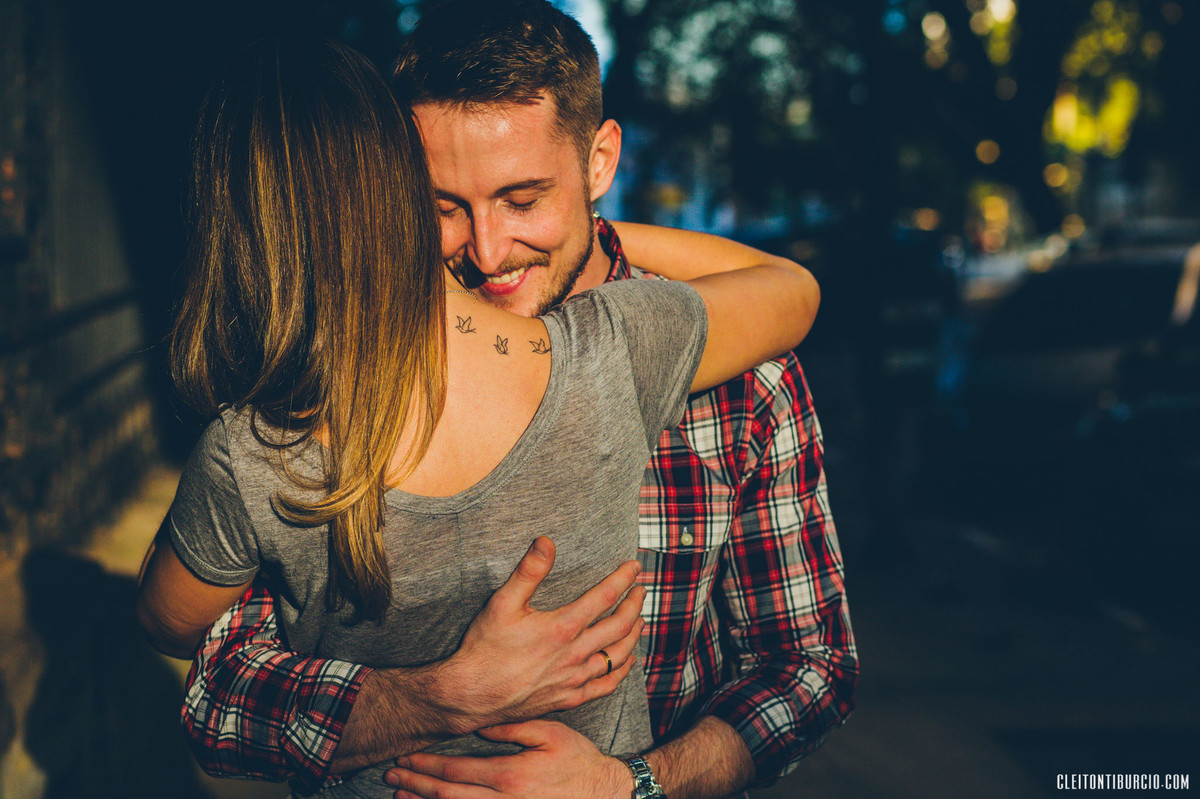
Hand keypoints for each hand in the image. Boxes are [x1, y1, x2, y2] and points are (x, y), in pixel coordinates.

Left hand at [384, 720, 630, 798]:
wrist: (605, 793)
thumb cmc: (579, 761)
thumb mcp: (551, 733)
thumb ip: (513, 728)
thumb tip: (479, 726)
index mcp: (510, 775)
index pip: (456, 769)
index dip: (427, 763)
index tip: (406, 756)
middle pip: (448, 795)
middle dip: (416, 784)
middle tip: (392, 774)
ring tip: (401, 796)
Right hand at [429, 537, 645, 734]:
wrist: (472, 695)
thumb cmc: (485, 648)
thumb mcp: (502, 602)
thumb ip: (528, 571)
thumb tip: (546, 541)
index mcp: (563, 627)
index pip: (605, 596)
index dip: (623, 579)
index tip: (634, 567)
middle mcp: (575, 654)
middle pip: (619, 626)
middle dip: (634, 604)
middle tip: (641, 591)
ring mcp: (574, 679)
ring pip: (618, 656)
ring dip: (633, 635)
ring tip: (640, 621)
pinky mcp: (570, 698)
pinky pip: (607, 685)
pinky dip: (622, 670)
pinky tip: (626, 662)